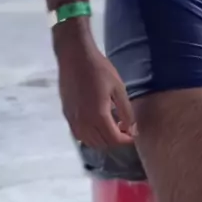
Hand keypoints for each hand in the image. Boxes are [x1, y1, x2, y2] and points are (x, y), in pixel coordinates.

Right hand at [55, 26, 136, 148]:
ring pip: (89, 142)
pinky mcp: (67, 115)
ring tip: (113, 128)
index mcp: (98, 116)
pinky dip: (90, 137)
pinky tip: (97, 125)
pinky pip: (79, 135)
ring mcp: (73, 121)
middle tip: (125, 129)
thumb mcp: (118, 87)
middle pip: (102, 143)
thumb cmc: (99, 69)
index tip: (134, 134)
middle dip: (116, 140)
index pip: (114, 139)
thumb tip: (131, 127)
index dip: (126, 140)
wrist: (75, 58)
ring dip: (103, 140)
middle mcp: (84, 123)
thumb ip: (125, 110)